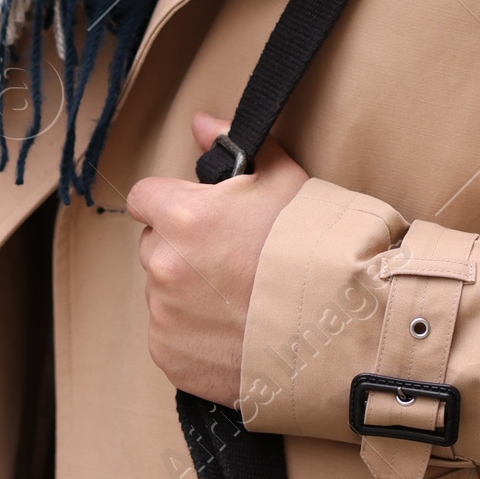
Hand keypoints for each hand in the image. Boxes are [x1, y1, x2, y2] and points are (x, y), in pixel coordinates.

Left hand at [130, 111, 308, 403]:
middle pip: (154, 245)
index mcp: (183, 216)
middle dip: (182, 249)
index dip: (170, 202)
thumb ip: (236, 145)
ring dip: (187, 293)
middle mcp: (164, 265)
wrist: (336, 329)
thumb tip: (200, 122)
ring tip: (238, 300)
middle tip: (229, 261)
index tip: (195, 216)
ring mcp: (165, 314)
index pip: (143, 197)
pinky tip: (232, 332)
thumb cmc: (313, 249)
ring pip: (162, 293)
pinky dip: (193, 336)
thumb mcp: (284, 181)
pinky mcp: (170, 355)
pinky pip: (169, 336)